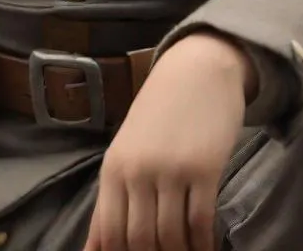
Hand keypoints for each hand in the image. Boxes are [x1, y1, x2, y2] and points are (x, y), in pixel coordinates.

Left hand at [83, 32, 256, 250]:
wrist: (197, 69)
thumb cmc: (161, 112)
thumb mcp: (128, 149)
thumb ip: (114, 197)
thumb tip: (95, 250)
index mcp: (113, 168)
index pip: (109, 234)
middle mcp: (137, 171)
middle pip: (139, 241)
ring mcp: (170, 170)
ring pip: (171, 237)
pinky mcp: (204, 168)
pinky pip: (200, 223)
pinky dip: (203, 245)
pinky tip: (207, 249)